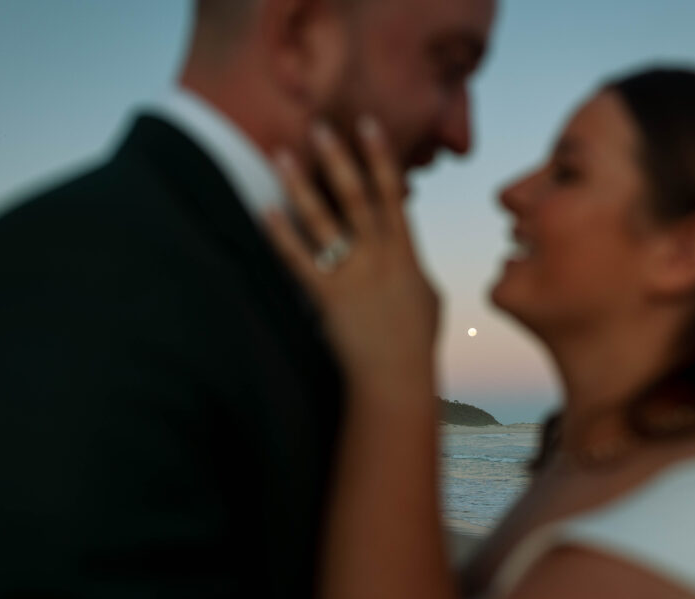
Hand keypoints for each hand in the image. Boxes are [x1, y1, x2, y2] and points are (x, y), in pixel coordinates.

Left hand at [265, 118, 439, 385]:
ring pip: (324, 220)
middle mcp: (379, 257)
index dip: (380, 157)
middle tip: (319, 126)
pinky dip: (281, 233)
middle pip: (356, 196)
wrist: (396, 378)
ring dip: (302, 184)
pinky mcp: (327, 297)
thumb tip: (411, 256)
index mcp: (406, 253)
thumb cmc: (416, 342)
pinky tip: (265, 209)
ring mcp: (352, 276)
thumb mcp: (428, 298)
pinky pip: (299, 259)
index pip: (393, 194)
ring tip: (282, 154)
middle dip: (338, 159)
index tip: (368, 124)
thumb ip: (417, 268)